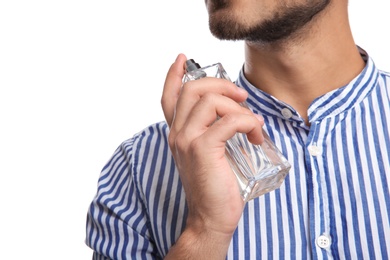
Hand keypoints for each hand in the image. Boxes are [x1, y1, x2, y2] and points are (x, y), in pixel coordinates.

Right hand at [161, 54, 263, 257]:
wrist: (210, 216)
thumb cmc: (214, 185)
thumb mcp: (207, 154)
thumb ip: (211, 132)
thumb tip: (234, 112)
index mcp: (177, 133)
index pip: (168, 98)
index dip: (173, 75)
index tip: (181, 59)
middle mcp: (177, 133)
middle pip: (193, 90)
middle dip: (221, 85)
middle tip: (240, 96)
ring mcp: (188, 140)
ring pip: (210, 101)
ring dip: (238, 107)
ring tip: (252, 123)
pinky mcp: (203, 150)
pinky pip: (228, 122)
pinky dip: (247, 122)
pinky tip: (254, 132)